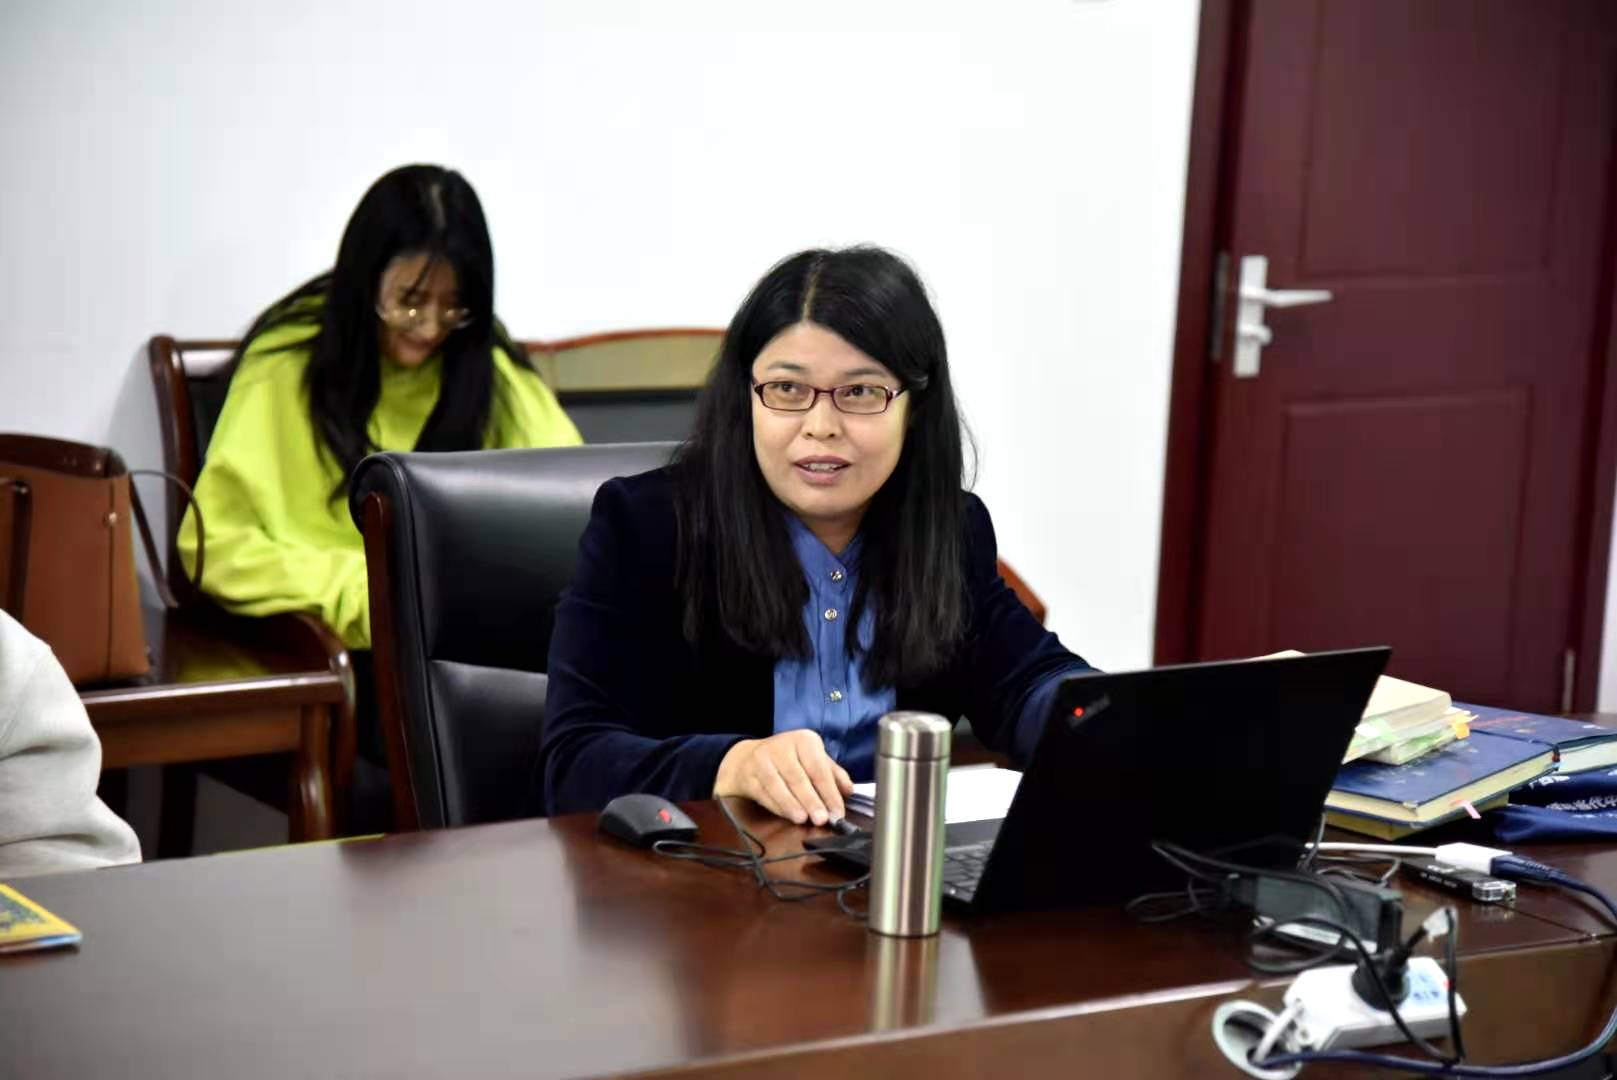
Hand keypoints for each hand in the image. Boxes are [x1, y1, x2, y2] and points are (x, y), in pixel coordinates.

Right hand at [714, 729, 853, 825]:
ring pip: (778, 785)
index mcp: (803, 740)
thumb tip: (849, 791)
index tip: (838, 812)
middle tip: (822, 819)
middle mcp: (782, 746)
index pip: (818, 768)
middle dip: (811, 800)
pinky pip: (763, 793)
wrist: (747, 759)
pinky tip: (787, 815)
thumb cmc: (788, 761)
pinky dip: (776, 806)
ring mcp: (762, 760)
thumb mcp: (813, 760)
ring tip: (803, 819)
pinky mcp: (748, 775)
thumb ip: (833, 774)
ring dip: (791, 804)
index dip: (829, 792)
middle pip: (798, 777)